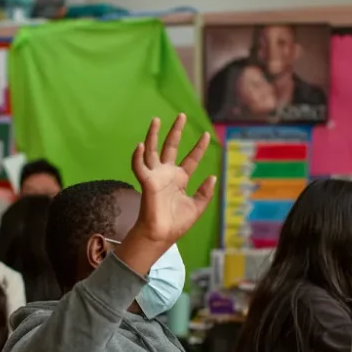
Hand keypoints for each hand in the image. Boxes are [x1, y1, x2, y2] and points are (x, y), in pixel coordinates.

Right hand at [129, 114, 215, 245]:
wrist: (162, 236)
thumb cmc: (176, 224)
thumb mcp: (196, 207)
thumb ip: (204, 192)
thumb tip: (213, 176)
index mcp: (179, 179)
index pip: (190, 159)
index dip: (198, 148)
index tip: (206, 135)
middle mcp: (167, 174)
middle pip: (170, 148)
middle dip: (176, 132)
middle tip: (181, 116)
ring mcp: (156, 177)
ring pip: (152, 151)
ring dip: (154, 135)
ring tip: (157, 120)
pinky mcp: (147, 182)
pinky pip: (140, 167)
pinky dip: (138, 156)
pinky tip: (140, 145)